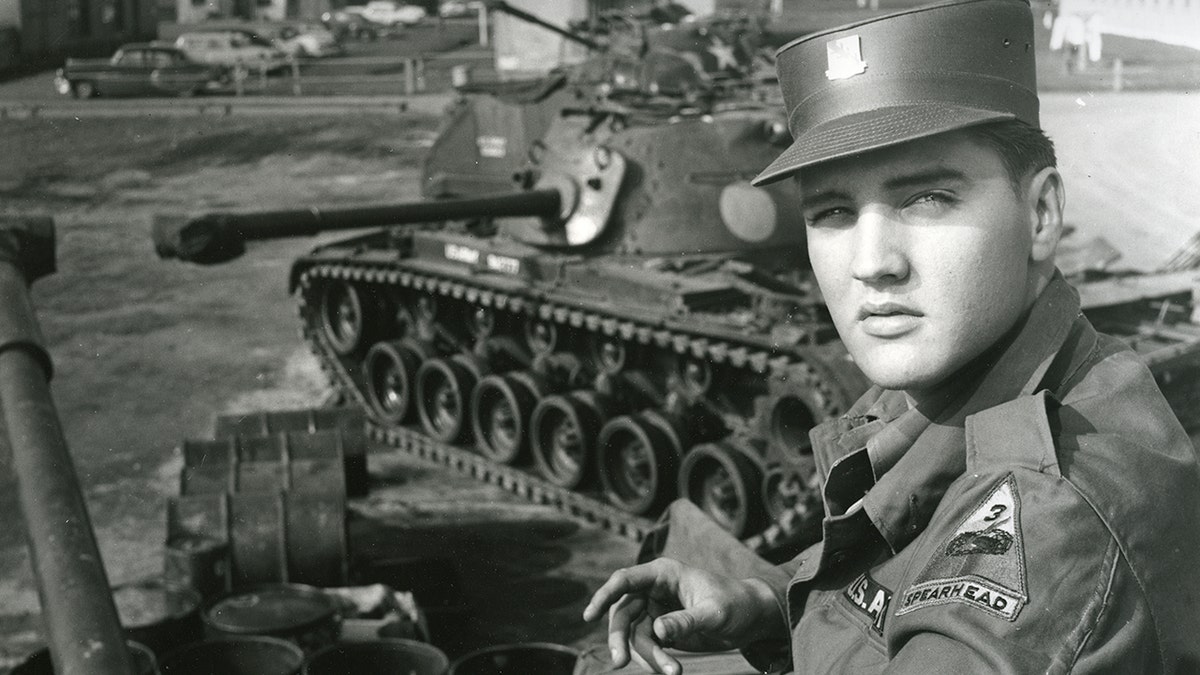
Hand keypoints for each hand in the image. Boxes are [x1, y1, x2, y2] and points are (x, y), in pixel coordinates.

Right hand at [581, 557, 784, 674]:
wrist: (753, 619)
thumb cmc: (736, 605)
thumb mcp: (714, 613)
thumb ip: (686, 621)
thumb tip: (658, 630)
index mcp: (664, 573)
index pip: (625, 580)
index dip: (605, 595)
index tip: (589, 616)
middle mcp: (654, 590)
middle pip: (623, 613)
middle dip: (621, 639)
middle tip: (620, 664)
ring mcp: (656, 610)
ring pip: (636, 636)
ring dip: (648, 657)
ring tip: (673, 673)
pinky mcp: (663, 630)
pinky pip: (648, 647)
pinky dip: (655, 661)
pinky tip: (670, 671)